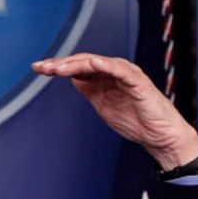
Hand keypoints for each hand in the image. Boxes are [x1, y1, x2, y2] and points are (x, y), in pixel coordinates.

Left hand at [31, 53, 197, 169]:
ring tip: (57, 68)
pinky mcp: (138, 82)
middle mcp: (114, 72)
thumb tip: (72, 79)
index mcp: (105, 78)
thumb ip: (90, 90)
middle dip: (61, 63)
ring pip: (98, 63)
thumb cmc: (135, 120)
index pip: (78, 67)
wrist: (159, 136)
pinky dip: (106, 65)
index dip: (58, 66)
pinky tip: (91, 64)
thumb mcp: (103, 104)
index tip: (38, 68)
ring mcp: (126, 75)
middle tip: (42, 67)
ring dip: (76, 64)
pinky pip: (120, 70)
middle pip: (84, 62)